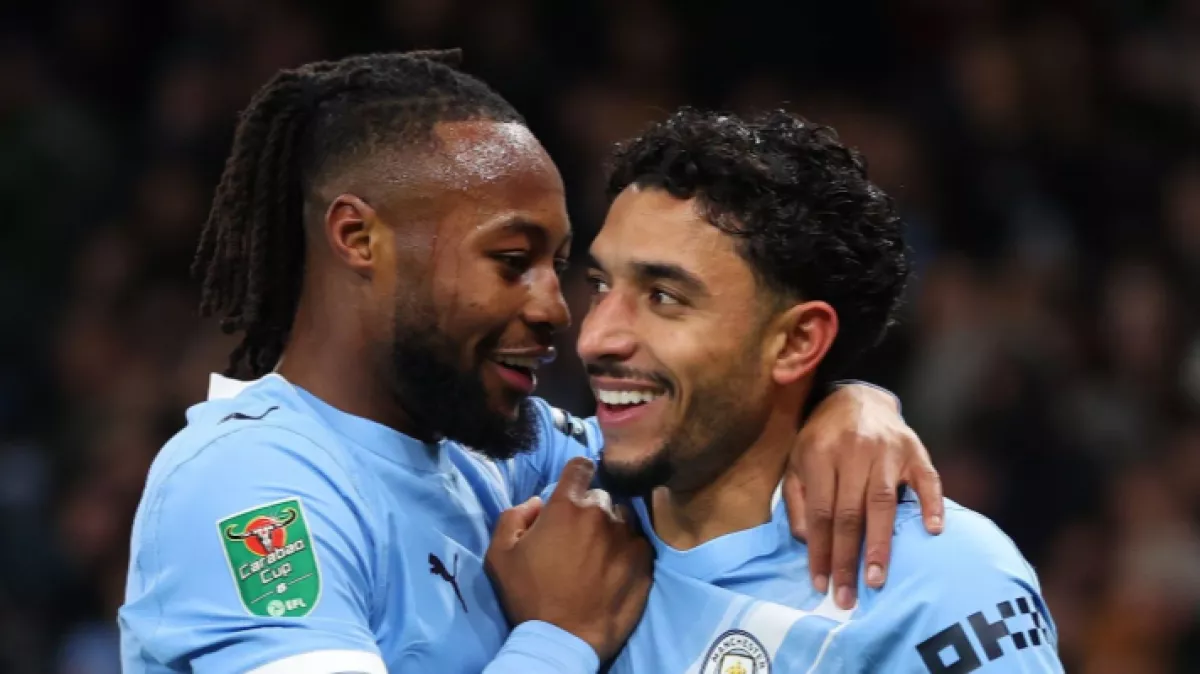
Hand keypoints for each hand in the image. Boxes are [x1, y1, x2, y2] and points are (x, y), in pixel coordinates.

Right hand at [485, 457, 652, 660]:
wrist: (565, 639)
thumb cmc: (529, 597)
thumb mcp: (500, 555)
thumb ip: (513, 516)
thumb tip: (536, 503)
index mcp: (567, 506)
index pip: (580, 466)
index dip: (576, 473)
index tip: (573, 487)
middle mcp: (602, 513)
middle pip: (600, 497)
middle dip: (589, 510)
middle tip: (577, 536)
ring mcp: (627, 536)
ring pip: (621, 518)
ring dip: (611, 528)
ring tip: (598, 554)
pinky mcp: (644, 560)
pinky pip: (638, 541)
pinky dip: (627, 548)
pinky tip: (614, 568)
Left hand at [784, 383, 943, 609]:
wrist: (856, 396)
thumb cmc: (823, 438)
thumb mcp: (797, 461)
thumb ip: (797, 499)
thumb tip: (806, 540)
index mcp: (819, 454)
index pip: (820, 512)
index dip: (820, 550)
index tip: (821, 584)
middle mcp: (854, 452)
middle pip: (849, 513)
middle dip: (847, 558)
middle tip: (848, 596)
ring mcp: (887, 450)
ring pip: (883, 502)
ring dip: (880, 543)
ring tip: (877, 578)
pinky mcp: (915, 449)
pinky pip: (928, 479)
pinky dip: (931, 504)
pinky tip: (932, 530)